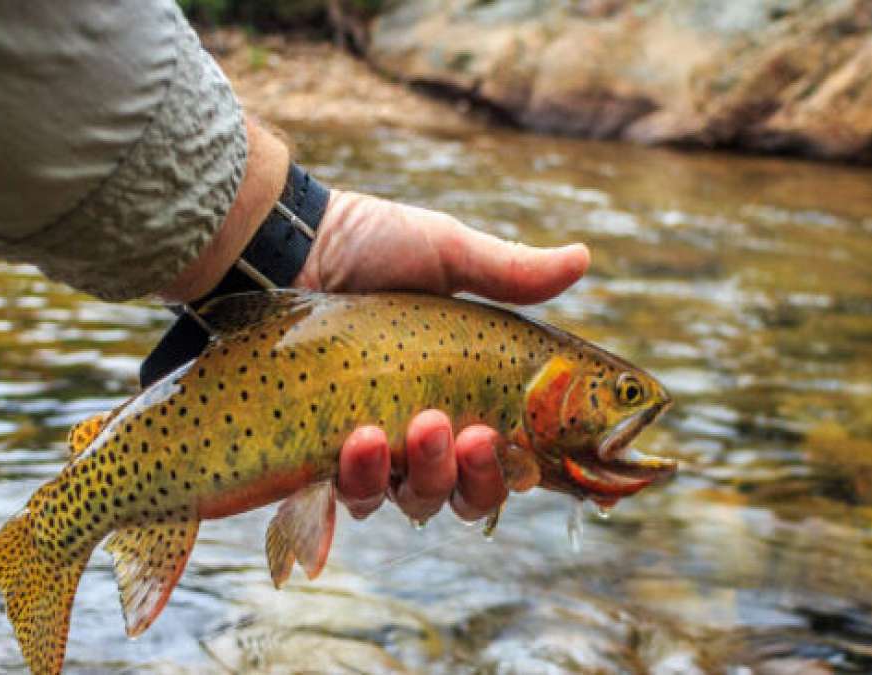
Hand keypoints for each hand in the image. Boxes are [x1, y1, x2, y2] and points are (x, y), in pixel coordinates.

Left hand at [296, 190, 589, 522]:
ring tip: (419, 426)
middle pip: (473, 493)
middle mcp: (425, 431)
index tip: (575, 472)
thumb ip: (511, 273)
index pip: (518, 452)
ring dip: (428, 473)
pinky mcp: (324, 456)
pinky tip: (360, 438)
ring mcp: (375, 449)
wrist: (287, 247)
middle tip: (477, 436)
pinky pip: (352, 495)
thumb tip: (584, 259)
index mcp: (468, 392)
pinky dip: (363, 477)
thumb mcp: (446, 252)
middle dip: (482, 476)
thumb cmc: (367, 244)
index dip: (543, 468)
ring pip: (418, 500)